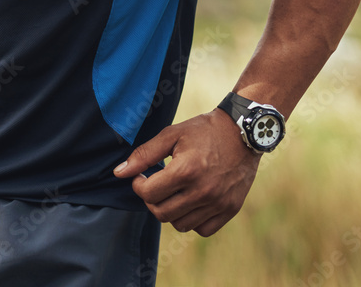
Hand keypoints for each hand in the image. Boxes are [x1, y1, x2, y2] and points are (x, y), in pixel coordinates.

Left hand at [113, 109, 260, 236]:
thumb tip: (119, 173)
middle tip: (156, 184)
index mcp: (186, 170)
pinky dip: (192, 219)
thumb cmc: (203, 130)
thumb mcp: (172, 134)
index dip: (139, 185)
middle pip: (161, 213)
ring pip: (180, 224)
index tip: (142, 176)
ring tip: (174, 191)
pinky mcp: (230, 209)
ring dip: (171, 210)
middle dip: (151, 199)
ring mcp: (218, 203)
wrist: (242, 132)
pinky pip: (202, 229)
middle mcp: (202, 191)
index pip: (148, 194)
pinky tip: (191, 200)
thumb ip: (144, 154)